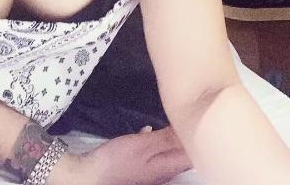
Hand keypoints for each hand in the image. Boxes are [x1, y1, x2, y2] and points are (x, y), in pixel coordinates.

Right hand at [71, 125, 192, 184]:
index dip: (198, 135)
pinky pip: (156, 152)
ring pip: (170, 152)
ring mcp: (152, 171)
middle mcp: (165, 172)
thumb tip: (188, 127)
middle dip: (185, 135)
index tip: (196, 115)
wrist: (91, 176)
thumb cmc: (117, 160)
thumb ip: (165, 138)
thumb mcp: (142, 145)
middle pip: (183, 154)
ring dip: (172, 137)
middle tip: (185, 113)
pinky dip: (157, 140)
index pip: (193, 153)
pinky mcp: (140, 167)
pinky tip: (148, 130)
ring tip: (171, 119)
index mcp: (168, 167)